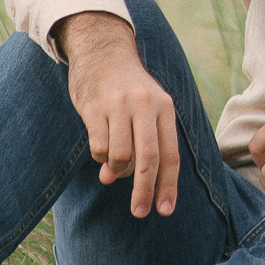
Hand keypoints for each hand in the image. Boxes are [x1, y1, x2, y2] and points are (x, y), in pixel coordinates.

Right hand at [59, 12, 179, 216]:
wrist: (102, 51)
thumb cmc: (129, 89)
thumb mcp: (147, 108)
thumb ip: (142, 145)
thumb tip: (117, 179)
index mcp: (164, 107)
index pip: (170, 154)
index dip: (168, 185)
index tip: (165, 210)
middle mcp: (144, 106)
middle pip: (148, 159)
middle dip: (144, 190)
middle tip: (139, 212)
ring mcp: (118, 106)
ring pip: (121, 156)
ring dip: (117, 171)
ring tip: (113, 166)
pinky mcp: (94, 107)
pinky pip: (99, 147)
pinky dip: (100, 157)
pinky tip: (100, 149)